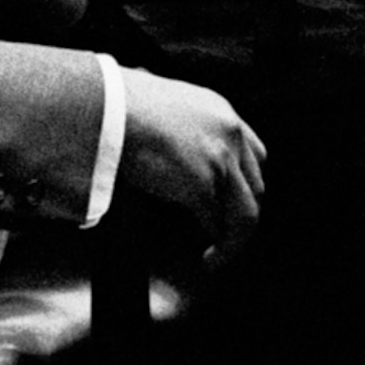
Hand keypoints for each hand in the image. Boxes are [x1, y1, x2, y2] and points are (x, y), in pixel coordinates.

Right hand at [118, 69, 266, 260]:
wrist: (108, 107)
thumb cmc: (120, 106)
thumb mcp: (166, 106)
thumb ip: (182, 127)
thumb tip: (171, 151)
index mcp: (221, 113)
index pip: (255, 154)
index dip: (247, 184)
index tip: (233, 203)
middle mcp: (230, 134)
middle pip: (256, 187)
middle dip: (243, 217)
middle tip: (227, 237)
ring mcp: (220, 159)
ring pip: (245, 213)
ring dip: (234, 241)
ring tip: (217, 258)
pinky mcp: (201, 184)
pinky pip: (217, 224)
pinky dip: (214, 245)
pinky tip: (203, 257)